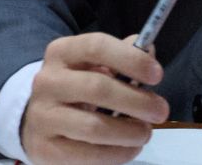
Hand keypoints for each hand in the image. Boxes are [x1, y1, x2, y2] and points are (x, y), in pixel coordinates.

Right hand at [21, 33, 168, 164]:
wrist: (41, 117)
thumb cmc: (79, 86)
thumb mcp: (96, 64)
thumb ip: (123, 55)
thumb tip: (148, 51)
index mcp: (62, 52)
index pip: (97, 47)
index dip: (131, 60)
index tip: (157, 75)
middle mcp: (46, 82)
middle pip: (97, 88)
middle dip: (137, 102)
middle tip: (160, 111)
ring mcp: (41, 116)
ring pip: (92, 127)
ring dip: (128, 132)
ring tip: (145, 133)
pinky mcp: (43, 148)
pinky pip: (85, 154)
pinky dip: (115, 154)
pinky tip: (130, 149)